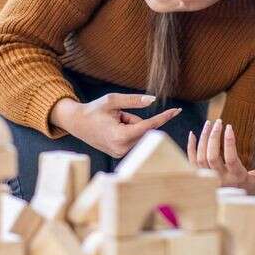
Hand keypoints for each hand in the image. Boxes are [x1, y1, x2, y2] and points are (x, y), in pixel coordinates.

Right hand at [51, 94, 181, 157]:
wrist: (77, 123)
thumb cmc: (94, 110)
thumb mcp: (113, 100)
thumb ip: (134, 100)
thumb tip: (153, 100)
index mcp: (120, 136)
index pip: (148, 125)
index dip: (163, 117)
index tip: (177, 110)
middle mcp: (121, 148)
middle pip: (143, 129)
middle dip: (134, 119)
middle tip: (117, 116)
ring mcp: (120, 153)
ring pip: (139, 134)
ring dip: (131, 125)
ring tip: (113, 123)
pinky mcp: (119, 154)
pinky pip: (133, 139)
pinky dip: (128, 132)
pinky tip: (113, 130)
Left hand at [187, 119, 254, 194]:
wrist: (237, 204)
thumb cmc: (254, 185)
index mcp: (238, 178)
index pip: (231, 158)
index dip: (229, 142)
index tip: (229, 127)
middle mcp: (222, 180)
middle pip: (212, 157)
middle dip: (213, 137)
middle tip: (218, 122)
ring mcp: (210, 180)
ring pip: (201, 158)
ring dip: (203, 139)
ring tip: (209, 124)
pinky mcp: (201, 178)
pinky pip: (191, 162)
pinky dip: (190, 148)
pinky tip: (193, 134)